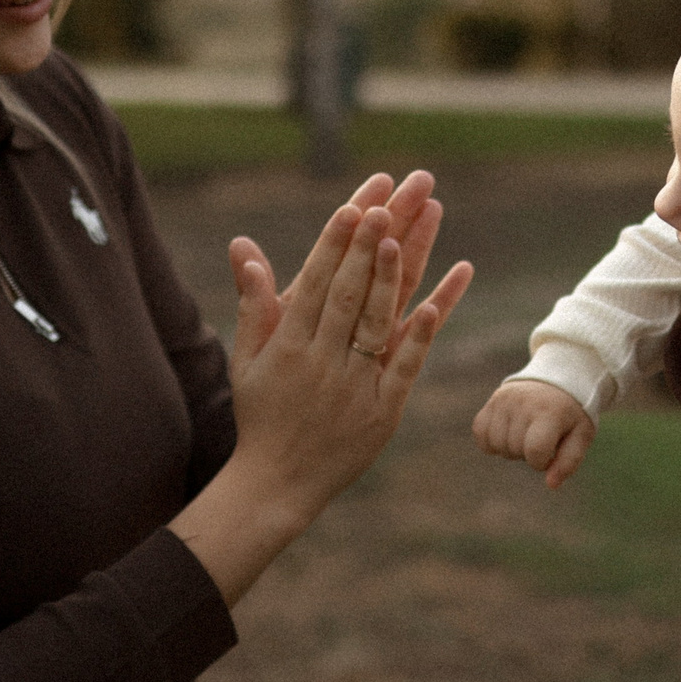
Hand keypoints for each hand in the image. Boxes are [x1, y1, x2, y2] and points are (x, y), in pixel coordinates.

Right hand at [177, 189, 471, 605]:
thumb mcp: (247, 359)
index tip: (353, 205)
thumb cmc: (262, 413)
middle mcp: (320, 360)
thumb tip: (243, 247)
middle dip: (371, 242)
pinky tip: (436, 300)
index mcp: (287, 344)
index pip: (314, 282)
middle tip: (394, 198)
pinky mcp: (382, 409)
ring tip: (413, 229)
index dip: (335, 243)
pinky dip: (421, 333)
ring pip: (378, 320)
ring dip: (396, 273)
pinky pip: (404, 366)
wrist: (278, 483)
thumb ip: (254, 302)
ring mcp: (354, 385)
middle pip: (350, 291)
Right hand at [473, 379, 595, 488]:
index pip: (534, 452)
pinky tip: (508, 433)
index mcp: (550, 412)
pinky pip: (480, 432)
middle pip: (514, 449)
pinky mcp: (492, 400)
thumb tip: (551, 485)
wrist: (559, 377)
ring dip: (510, 448)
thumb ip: (568, 462)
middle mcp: (524, 403)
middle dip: (527, 453)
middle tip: (540, 437)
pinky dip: (491, 441)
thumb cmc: (571, 413)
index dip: (541, 462)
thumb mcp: (581, 435)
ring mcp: (505, 400)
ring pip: (495, 444)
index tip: (550, 452)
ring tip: (525, 433)